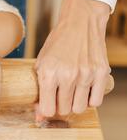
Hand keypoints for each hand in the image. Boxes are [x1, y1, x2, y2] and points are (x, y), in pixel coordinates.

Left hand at [35, 0, 110, 118]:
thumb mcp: (41, 63)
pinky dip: (89, 99)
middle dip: (59, 107)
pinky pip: (96, 101)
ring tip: (71, 92)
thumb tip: (39, 115)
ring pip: (80, 108)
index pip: (47, 109)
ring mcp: (86, 75)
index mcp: (48, 73)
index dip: (45, 110)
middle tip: (59, 96)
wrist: (80, 23)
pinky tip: (84, 89)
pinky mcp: (101, 73)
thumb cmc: (57, 44)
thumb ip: (39, 88)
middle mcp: (67, 75)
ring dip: (74, 104)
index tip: (46, 106)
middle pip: (64, 110)